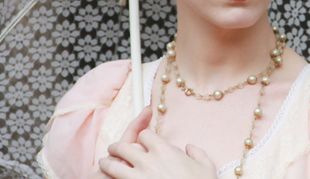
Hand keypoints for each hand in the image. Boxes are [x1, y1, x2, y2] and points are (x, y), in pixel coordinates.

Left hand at [98, 106, 216, 178]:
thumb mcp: (206, 166)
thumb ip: (197, 153)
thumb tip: (189, 147)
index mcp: (165, 150)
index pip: (144, 135)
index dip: (142, 137)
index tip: (143, 142)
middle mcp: (148, 161)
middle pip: (123, 147)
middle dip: (117, 147)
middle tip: (114, 148)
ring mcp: (137, 178)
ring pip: (113, 165)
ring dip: (107, 162)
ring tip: (103, 162)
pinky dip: (111, 178)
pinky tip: (109, 178)